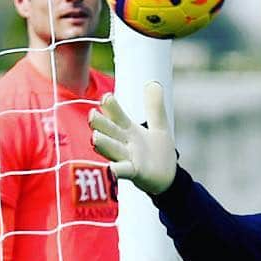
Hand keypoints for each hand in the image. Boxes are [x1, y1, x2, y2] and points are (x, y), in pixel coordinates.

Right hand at [89, 81, 176, 195]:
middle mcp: (123, 143)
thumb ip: (155, 107)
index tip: (107, 98)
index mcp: (128, 129)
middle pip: (109, 130)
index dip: (111, 107)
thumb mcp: (159, 126)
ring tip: (95, 138)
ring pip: (112, 149)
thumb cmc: (158, 152)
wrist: (168, 177)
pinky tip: (109, 171)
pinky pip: (122, 171)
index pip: (116, 114)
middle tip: (92, 116)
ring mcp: (127, 158)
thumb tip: (153, 83)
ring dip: (104, 144)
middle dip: (100, 124)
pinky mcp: (134, 173)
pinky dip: (115, 171)